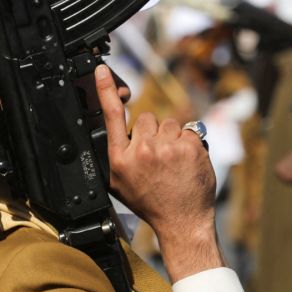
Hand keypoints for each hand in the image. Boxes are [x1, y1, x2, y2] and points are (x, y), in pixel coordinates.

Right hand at [95, 64, 223, 281]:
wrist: (182, 221)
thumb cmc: (151, 203)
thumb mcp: (119, 183)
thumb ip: (118, 154)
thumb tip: (119, 131)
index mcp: (120, 159)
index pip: (111, 117)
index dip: (105, 90)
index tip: (101, 70)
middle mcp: (142, 151)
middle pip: (146, 118)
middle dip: (153, 132)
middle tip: (158, 157)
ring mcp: (167, 148)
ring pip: (169, 124)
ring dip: (172, 138)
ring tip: (173, 162)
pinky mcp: (190, 147)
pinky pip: (189, 131)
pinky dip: (190, 143)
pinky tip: (186, 162)